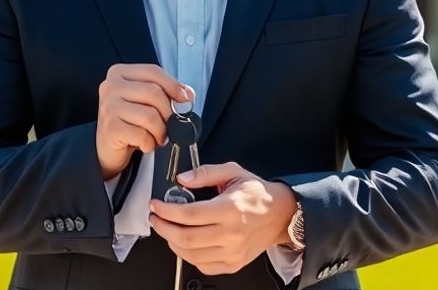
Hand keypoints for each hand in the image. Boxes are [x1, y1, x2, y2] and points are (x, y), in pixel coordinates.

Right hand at [96, 63, 193, 179]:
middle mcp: (110, 86)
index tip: (186, 98)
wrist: (107, 146)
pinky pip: (142, 135)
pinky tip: (145, 144)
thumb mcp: (145, 101)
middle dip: (168, 112)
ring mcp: (108, 106)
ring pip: (150, 116)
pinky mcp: (110, 128)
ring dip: (161, 131)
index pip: (153, 72)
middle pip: (154, 92)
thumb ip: (165, 92)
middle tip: (170, 125)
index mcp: (120, 72)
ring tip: (158, 137)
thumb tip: (188, 94)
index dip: (174, 85)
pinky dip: (150, 143)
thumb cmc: (130, 121)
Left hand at [148, 162, 297, 274]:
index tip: (156, 205)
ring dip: (172, 242)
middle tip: (156, 218)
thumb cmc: (258, 195)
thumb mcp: (233, 172)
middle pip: (186, 237)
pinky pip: (203, 266)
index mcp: (231, 209)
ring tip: (167, 229)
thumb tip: (182, 179)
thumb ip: (205, 173)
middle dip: (163, 228)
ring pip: (191, 255)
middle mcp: (232, 234)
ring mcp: (233, 252)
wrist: (281, 215)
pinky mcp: (233, 264)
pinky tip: (184, 243)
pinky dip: (188, 256)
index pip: (189, 214)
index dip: (166, 210)